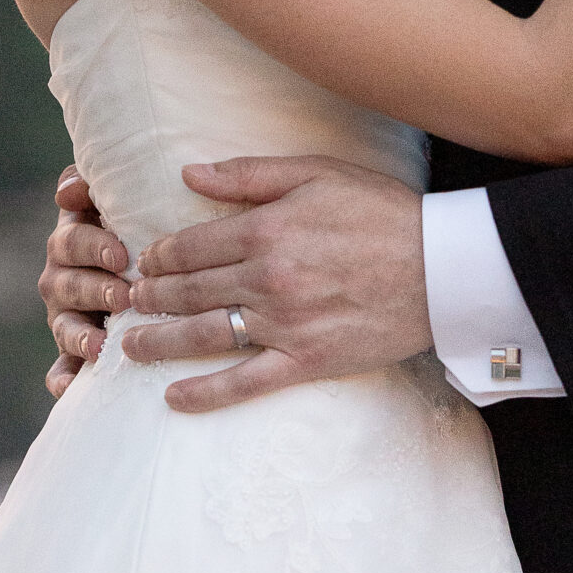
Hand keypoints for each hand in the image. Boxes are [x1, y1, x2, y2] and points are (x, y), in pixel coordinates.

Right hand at [39, 166, 130, 399]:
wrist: (148, 259)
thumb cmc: (140, 218)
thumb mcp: (120, 197)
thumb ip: (93, 185)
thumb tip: (69, 190)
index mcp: (73, 238)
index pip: (72, 240)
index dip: (93, 246)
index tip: (121, 255)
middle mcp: (62, 276)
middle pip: (66, 284)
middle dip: (94, 290)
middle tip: (124, 296)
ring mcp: (65, 315)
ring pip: (64, 327)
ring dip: (79, 337)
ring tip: (100, 347)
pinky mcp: (72, 351)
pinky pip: (60, 369)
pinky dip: (62, 379)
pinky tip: (69, 389)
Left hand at [122, 154, 430, 412]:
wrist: (443, 267)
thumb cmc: (383, 211)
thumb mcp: (317, 172)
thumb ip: (249, 174)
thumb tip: (189, 173)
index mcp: (266, 230)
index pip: (191, 245)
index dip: (159, 255)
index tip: (145, 261)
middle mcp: (267, 279)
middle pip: (189, 291)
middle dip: (150, 296)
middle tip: (129, 299)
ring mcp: (285, 325)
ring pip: (204, 336)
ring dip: (160, 342)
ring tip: (130, 346)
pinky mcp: (306, 361)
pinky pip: (245, 384)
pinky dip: (205, 394)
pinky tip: (173, 399)